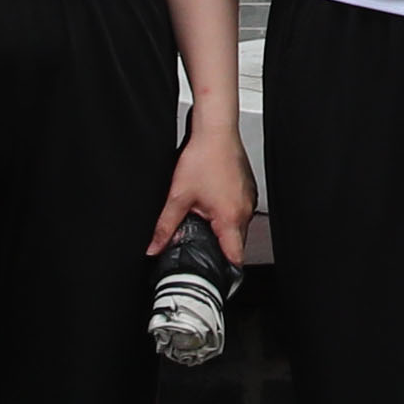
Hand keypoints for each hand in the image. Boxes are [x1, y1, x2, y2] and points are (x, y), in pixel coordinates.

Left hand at [154, 124, 254, 269]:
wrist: (216, 130)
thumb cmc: (203, 156)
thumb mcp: (177, 196)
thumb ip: (164, 227)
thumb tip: (154, 247)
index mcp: (231, 217)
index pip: (235, 257)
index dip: (224, 269)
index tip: (214, 273)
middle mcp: (245, 210)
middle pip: (236, 242)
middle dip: (218, 245)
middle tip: (200, 239)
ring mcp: (249, 198)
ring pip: (238, 225)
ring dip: (223, 227)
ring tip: (205, 215)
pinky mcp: (248, 188)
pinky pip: (240, 209)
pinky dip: (228, 211)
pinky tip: (213, 200)